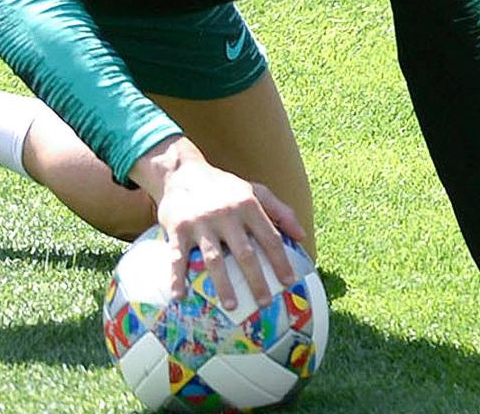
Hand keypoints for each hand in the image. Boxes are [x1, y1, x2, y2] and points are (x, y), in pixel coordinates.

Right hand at [130, 136, 306, 310]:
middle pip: (245, 253)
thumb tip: (302, 237)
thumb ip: (280, 211)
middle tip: (264, 302)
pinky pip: (178, 256)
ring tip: (232, 307)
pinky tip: (179, 296)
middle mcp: (226, 214)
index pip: (269, 237)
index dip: (280, 261)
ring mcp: (201, 222)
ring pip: (214, 259)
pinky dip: (177, 277)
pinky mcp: (178, 228)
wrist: (182, 172)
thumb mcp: (254, 190)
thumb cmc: (224, 187)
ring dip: (223, 285)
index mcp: (247, 205)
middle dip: (256, 280)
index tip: (288, 282)